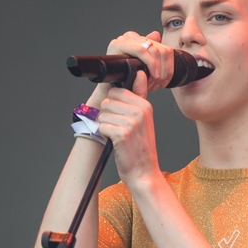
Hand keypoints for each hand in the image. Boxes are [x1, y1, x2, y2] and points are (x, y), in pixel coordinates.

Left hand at [97, 70, 159, 188]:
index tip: (121, 118)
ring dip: (106, 127)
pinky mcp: (121, 134)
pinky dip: (104, 136)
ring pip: (103, 114)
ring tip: (118, 137)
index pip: (117, 92)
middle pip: (108, 102)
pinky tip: (115, 143)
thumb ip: (139, 96)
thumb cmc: (141, 149)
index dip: (114, 106)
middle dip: (108, 116)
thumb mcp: (144, 120)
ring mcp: (131, 122)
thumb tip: (139, 74)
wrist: (144, 173)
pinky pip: (101, 126)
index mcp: (145, 105)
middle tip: (119, 129)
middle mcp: (140, 111)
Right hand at [106, 30, 174, 91]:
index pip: (161, 47)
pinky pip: (140, 50)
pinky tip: (153, 75)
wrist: (111, 91)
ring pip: (153, 49)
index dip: (168, 65)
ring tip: (155, 82)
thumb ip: (151, 53)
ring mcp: (123, 39)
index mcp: (137, 39)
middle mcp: (130, 37)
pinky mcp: (117, 44)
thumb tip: (156, 34)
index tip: (166, 80)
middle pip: (160, 49)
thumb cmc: (126, 81)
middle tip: (161, 83)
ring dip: (158, 68)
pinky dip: (150, 63)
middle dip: (164, 69)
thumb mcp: (144, 68)